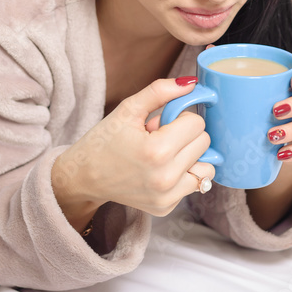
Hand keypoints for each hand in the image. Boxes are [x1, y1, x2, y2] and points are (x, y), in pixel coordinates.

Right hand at [52, 78, 216, 221]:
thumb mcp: (128, 109)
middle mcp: (165, 178)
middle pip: (204, 143)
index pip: (196, 123)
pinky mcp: (166, 207)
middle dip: (186, 134)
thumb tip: (192, 84)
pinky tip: (160, 170)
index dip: (180, 116)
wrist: (83, 177)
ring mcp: (167, 196)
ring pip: (207, 167)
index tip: (161, 121)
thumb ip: (160, 92)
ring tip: (164, 154)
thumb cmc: (104, 141)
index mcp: (156, 151)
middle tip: (158, 137)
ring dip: (191, 156)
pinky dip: (183, 174)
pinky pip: (194, 185)